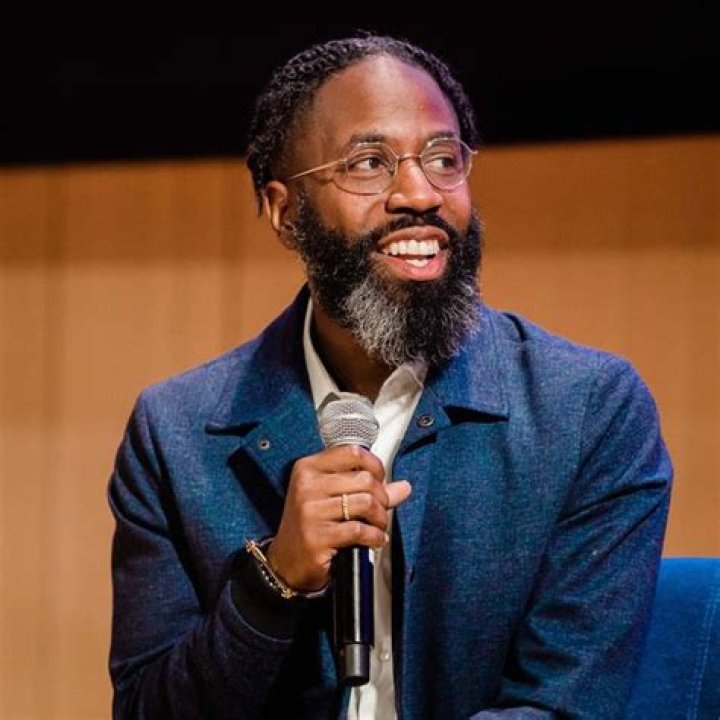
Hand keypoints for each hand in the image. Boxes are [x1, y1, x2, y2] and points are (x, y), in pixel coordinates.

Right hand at [266, 445, 411, 591]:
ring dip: (380, 519)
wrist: (286, 562)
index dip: (375, 466)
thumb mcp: (333, 499)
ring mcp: (309, 510)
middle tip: (381, 510)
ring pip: (365, 503)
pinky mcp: (316, 536)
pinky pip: (359, 530)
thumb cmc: (311, 526)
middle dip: (382, 498)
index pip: (352, 453)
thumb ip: (369, 490)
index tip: (380, 480)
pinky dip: (374, 536)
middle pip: (364, 479)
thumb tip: (404, 487)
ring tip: (378, 527)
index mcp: (308, 468)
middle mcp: (306, 485)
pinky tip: (374, 540)